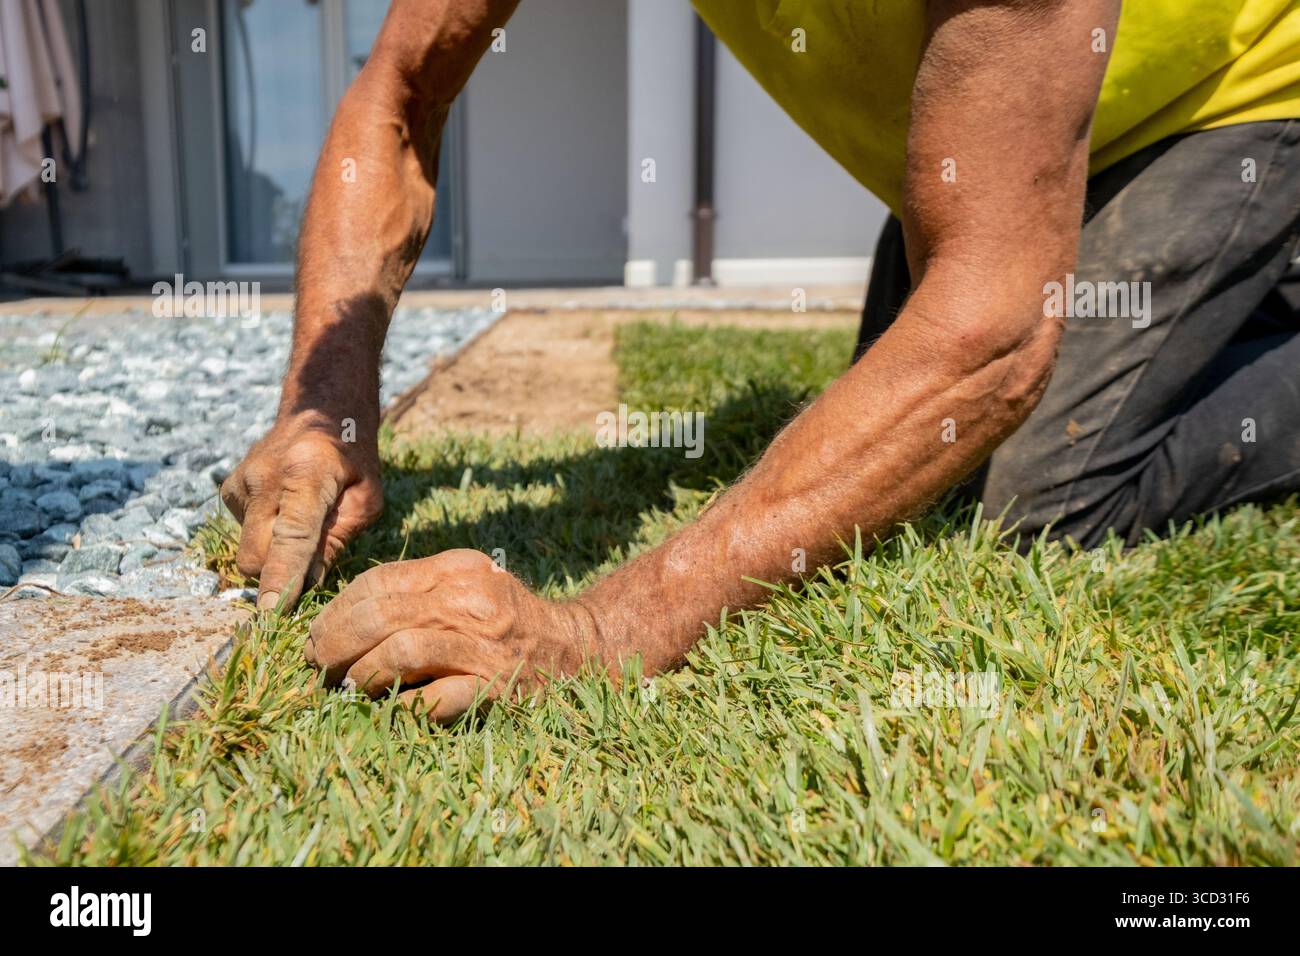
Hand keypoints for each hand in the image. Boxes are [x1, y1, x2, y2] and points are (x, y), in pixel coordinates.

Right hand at [221, 418, 382, 609]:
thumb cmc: (354, 458)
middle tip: (312, 558)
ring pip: (248, 548)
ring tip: (303, 518)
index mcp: (305, 474)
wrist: (320, 410)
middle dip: (278, 571)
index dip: (281, 577)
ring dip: (275, 549)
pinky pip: (243, 533)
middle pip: (256, 554)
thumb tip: (305, 584)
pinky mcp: (229, 488)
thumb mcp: (366, 500)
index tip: (271, 611)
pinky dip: (265, 533)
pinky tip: (285, 508)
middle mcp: (263, 476)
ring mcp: (240, 481)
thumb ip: (337, 540)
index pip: (291, 537)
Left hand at [304, 550, 599, 721]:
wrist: (575, 651)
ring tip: (349, 688)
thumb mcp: (468, 585)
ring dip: (363, 674)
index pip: (380, 581)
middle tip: (318, 664)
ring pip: (401, 652)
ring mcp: (484, 645)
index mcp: (458, 569)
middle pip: (381, 615)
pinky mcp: (494, 687)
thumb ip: (416, 591)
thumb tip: (343, 619)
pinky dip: (404, 707)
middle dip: (335, 643)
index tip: (317, 634)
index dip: (338, 610)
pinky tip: (391, 710)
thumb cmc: (507, 621)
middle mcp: (471, 601)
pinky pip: (435, 700)